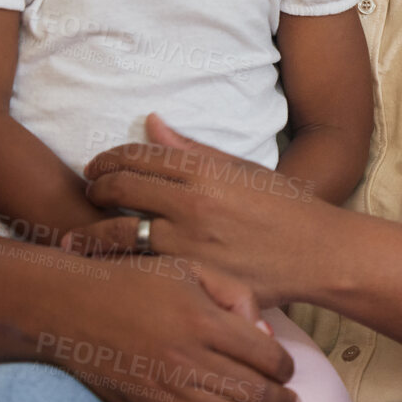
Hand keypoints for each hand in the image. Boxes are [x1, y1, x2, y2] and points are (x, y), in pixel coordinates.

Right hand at [37, 254, 299, 401]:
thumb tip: (264, 335)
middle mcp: (186, 360)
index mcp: (202, 321)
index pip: (264, 355)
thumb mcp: (189, 268)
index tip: (290, 373)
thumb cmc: (133, 282)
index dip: (285, 369)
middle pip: (252, 393)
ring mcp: (163, 392)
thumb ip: (234, 294)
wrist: (67, 309)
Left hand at [67, 114, 318, 305]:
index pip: (138, 156)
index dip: (108, 158)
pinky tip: (105, 265)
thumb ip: (193, 150)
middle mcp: (194, 204)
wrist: (318, 254)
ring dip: (92, 231)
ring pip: (119, 233)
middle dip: (95, 189)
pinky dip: (116, 264)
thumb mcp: (244, 170)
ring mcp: (190, 244)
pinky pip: (139, 268)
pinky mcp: (192, 278)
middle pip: (120, 189)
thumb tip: (151, 123)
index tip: (97, 166)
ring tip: (82, 233)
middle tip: (88, 193)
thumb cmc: (286, 209)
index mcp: (206, 171)